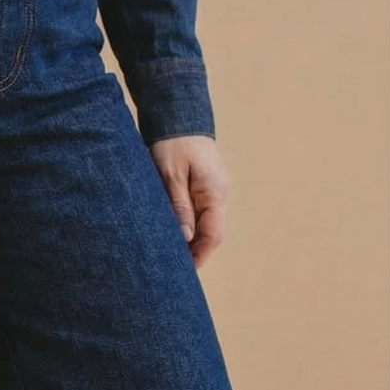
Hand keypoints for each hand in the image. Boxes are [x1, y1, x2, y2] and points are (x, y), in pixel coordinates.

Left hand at [149, 135, 229, 268]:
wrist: (178, 117)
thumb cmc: (172, 144)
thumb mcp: (170, 177)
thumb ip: (179, 207)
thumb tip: (186, 237)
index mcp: (214, 193)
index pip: (213, 235)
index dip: (200, 255)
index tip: (185, 272)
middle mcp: (218, 193)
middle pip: (210, 232)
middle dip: (195, 252)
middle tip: (174, 270)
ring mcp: (212, 189)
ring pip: (204, 223)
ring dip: (190, 240)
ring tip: (170, 256)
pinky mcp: (203, 185)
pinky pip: (199, 212)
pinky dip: (188, 226)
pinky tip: (173, 234)